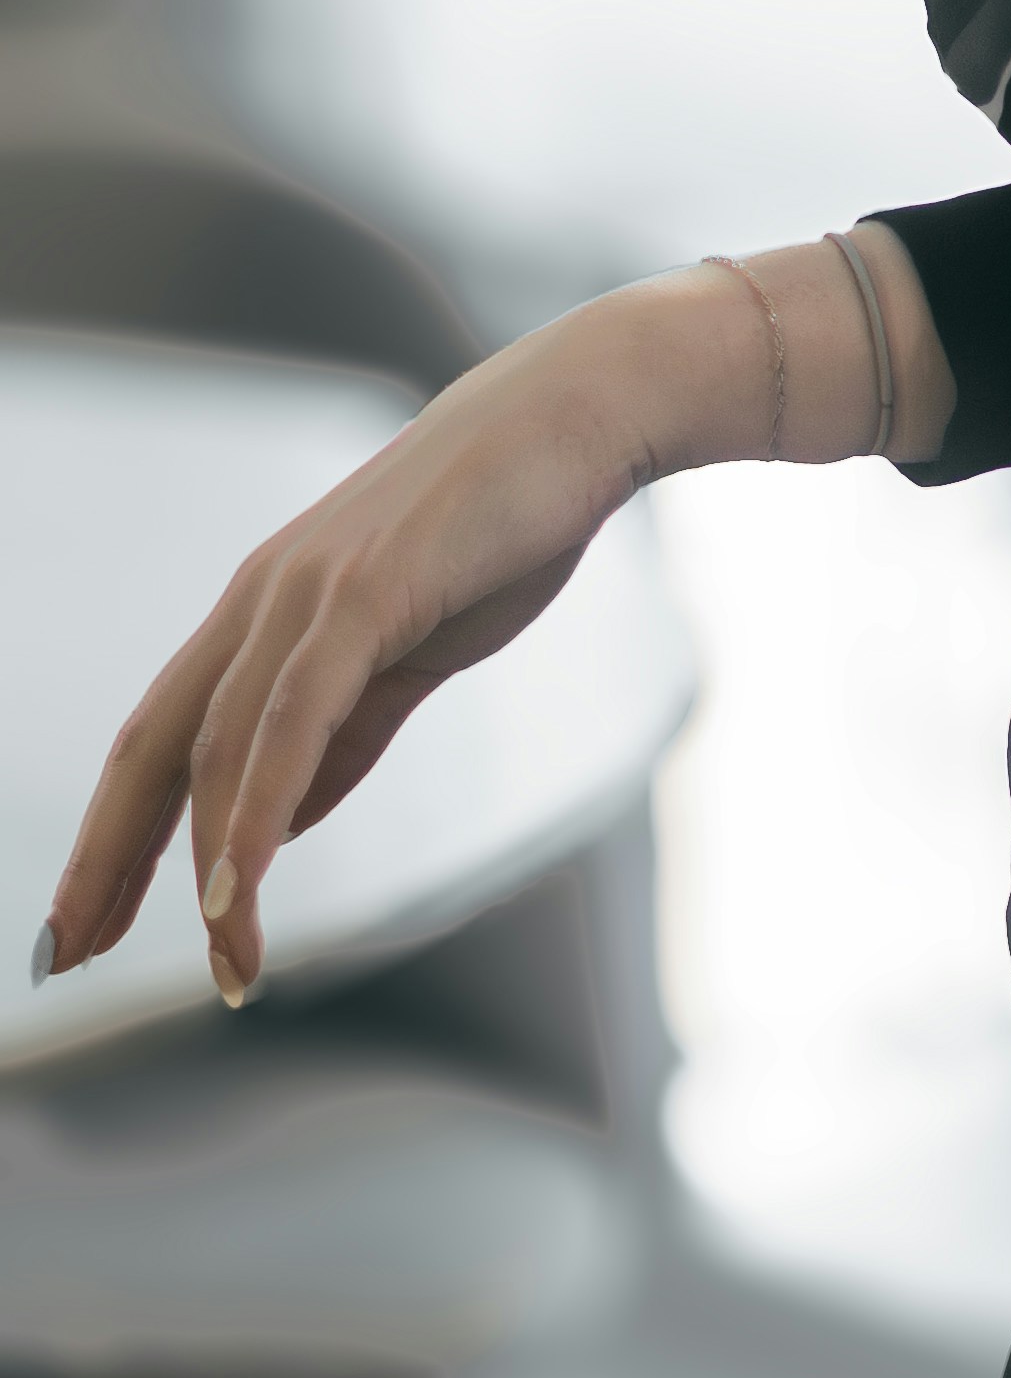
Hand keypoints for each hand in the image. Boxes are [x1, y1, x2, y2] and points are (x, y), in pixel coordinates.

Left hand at [39, 260, 838, 1008]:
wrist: (579, 414)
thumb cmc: (503, 526)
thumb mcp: (411, 649)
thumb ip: (346, 732)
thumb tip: (286, 821)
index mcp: (263, 613)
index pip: (159, 741)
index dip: (115, 835)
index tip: (85, 922)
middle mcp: (258, 601)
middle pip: (150, 749)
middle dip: (105, 860)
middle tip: (63, 959)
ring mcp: (304, 594)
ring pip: (220, 748)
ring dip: (210, 868)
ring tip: (217, 963)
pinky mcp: (363, 594)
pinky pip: (292, 719)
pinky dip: (259, 806)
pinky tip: (241, 884)